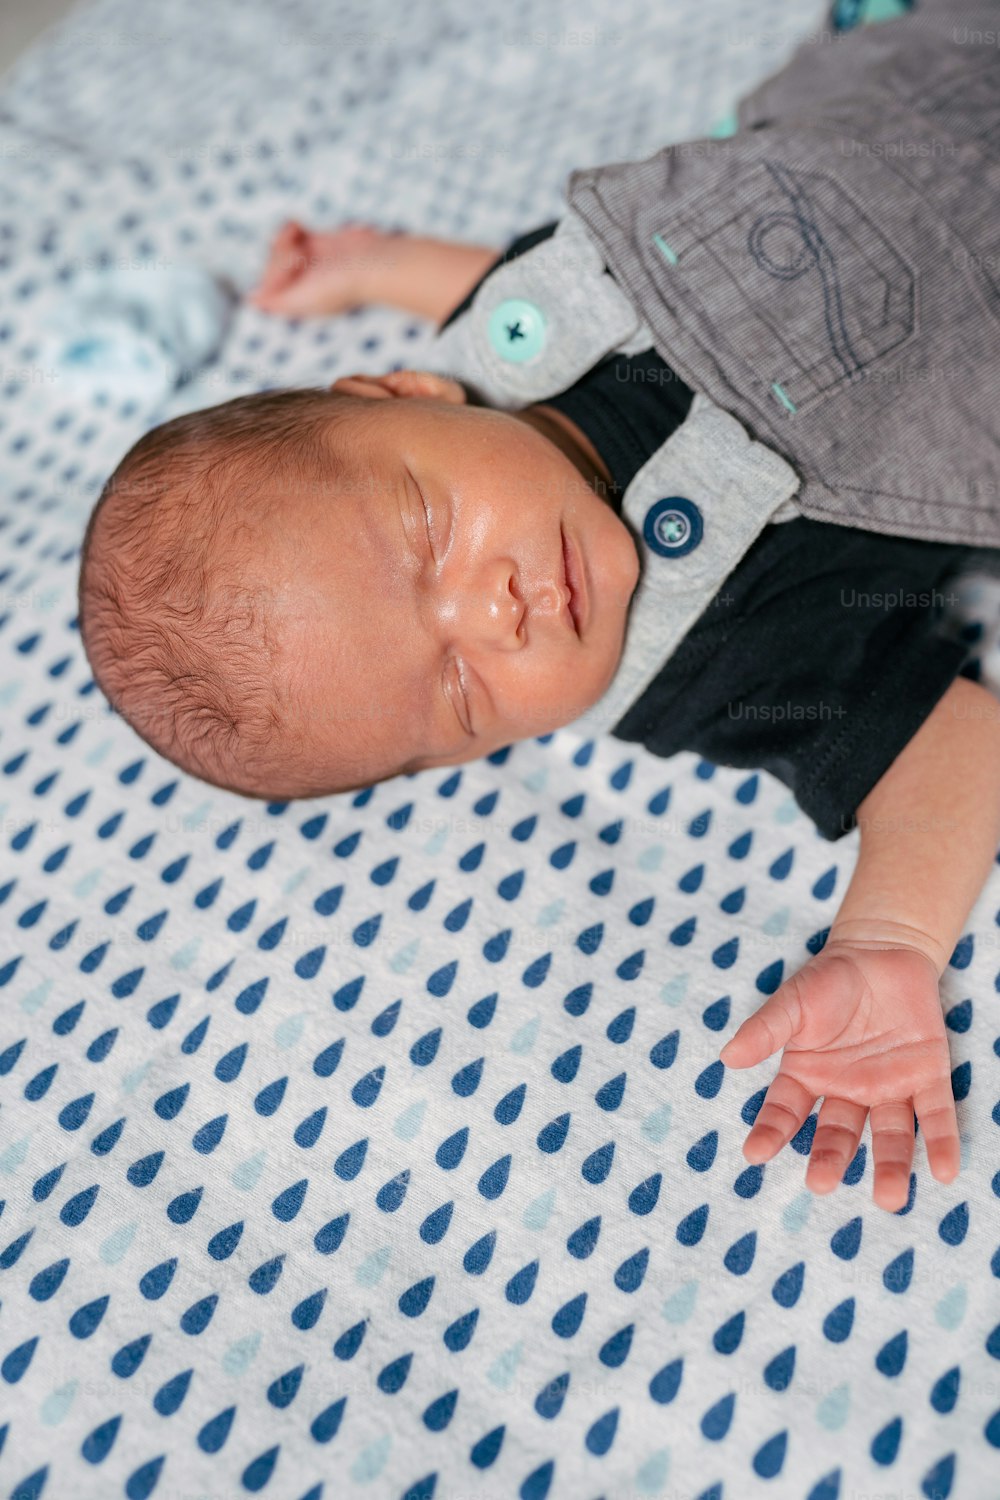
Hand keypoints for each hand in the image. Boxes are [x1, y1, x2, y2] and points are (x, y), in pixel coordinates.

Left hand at [246, 219, 385, 316]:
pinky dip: (289, 228)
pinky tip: (297, 227)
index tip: (292, 270)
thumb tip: (251, 300)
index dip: (272, 275)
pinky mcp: (318, 243)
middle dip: (279, 256)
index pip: (268, 286)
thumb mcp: (302, 300)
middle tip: (299, 255)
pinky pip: (291, 233)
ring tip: (297, 238)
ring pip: (278, 247)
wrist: (369, 263)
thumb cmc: (337, 286)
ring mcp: (309, 262)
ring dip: (283, 240)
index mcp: (297, 299)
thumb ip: (275, 301)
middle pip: (271, 265)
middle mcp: (302, 283)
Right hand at [718, 942, 960, 1210]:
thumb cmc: (830, 978)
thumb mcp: (793, 1001)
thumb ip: (765, 1030)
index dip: (771, 1132)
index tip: (755, 1154)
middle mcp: (848, 1091)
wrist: (882, 949)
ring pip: (889, 1134)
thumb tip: (728, 1057)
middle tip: (821, 1183)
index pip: (786, 1113)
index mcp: (809, 1076)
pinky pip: (935, 1115)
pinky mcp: (928, 1076)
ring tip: (890, 1197)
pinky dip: (941, 1143)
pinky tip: (943, 1171)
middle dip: (830, 1158)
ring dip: (891, 1166)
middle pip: (838, 1134)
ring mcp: (889, 1087)